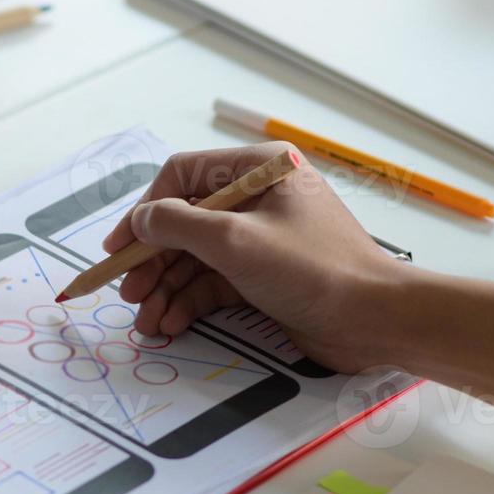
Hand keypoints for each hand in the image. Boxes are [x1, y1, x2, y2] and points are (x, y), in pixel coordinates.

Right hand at [99, 142, 413, 373]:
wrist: (375, 319)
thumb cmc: (313, 269)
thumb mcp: (235, 241)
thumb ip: (178, 225)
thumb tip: (140, 221)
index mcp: (258, 169)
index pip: (182, 178)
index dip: (144, 213)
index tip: (118, 248)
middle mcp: (257, 197)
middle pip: (183, 224)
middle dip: (153, 262)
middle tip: (130, 294)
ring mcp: (260, 238)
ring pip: (194, 259)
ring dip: (166, 290)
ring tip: (148, 323)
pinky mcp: (263, 275)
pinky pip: (213, 283)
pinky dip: (189, 303)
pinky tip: (172, 324)